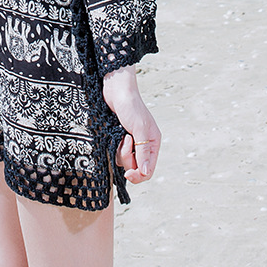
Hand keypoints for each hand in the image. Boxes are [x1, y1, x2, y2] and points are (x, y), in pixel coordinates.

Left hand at [102, 65, 160, 183]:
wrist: (116, 90)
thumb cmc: (130, 105)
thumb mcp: (139, 129)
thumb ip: (143, 152)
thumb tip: (146, 172)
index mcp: (152, 143)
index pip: (148, 170)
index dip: (139, 176)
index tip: (129, 174)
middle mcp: (142, 145)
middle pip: (135, 167)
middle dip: (128, 158)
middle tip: (125, 141)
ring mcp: (130, 142)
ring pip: (124, 161)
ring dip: (120, 150)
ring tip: (121, 134)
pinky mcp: (118, 138)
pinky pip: (116, 152)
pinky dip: (115, 146)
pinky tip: (115, 134)